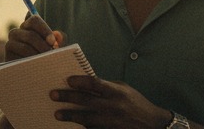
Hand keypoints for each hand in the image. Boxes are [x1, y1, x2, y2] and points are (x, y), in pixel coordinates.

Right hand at [3, 14, 64, 60]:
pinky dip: (30, 62)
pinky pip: (19, 58)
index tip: (52, 42)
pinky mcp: (7, 56)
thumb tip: (57, 35)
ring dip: (38, 56)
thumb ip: (60, 39)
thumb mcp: (54, 46)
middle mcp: (17, 32)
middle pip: (31, 35)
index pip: (34, 20)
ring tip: (45, 62)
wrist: (32, 73)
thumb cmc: (45, 55)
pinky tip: (36, 66)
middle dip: (43, 46)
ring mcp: (10, 43)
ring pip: (26, 47)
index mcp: (28, 25)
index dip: (44, 30)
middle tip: (51, 55)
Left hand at [51, 76, 170, 127]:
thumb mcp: (124, 90)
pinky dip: (81, 128)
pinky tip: (70, 128)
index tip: (68, 80)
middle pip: (86, 101)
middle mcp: (113, 106)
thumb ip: (107, 87)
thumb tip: (87, 84)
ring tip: (57, 114)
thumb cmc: (135, 103)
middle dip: (69, 97)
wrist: (149, 124)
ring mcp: (110, 121)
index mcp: (117, 92)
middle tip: (53, 95)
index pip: (96, 83)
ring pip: (86, 118)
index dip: (81, 81)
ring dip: (71, 115)